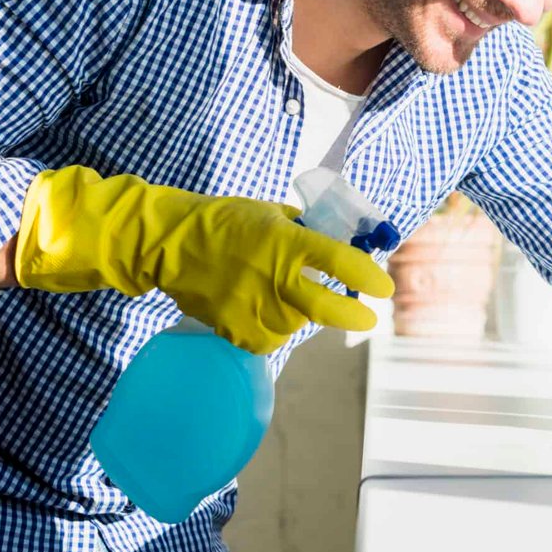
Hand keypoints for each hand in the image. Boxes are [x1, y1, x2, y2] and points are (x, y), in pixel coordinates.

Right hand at [15, 166, 394, 353]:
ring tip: (283, 295)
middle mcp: (273, 278)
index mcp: (286, 242)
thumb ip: (301, 230)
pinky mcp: (235, 330)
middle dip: (354, 317)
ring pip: (296, 324)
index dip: (368, 278)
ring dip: (300, 314)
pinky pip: (269, 337)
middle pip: (327, 309)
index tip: (383, 288)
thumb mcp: (269, 213)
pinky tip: (261, 309)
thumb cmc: (223, 221)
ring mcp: (253, 308)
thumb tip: (333, 242)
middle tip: (367, 317)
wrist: (168, 244)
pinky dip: (273, 327)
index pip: (340, 263)